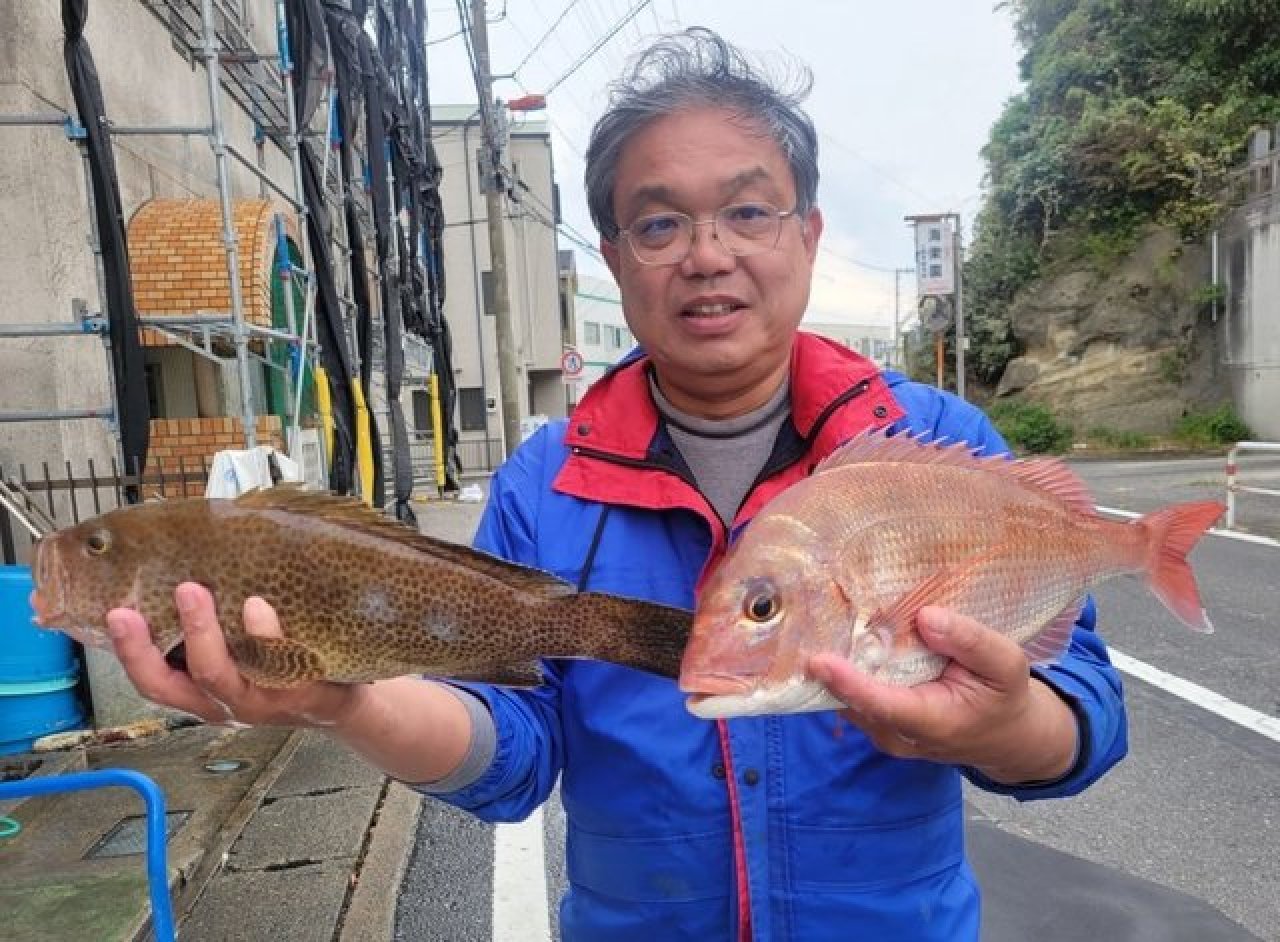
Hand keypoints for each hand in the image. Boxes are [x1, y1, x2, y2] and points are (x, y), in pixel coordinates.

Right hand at [106, 582, 358, 728]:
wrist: (343, 701)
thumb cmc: (280, 668)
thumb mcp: (239, 657)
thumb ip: (211, 629)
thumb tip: (182, 567)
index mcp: (201, 693)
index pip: (152, 681)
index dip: (129, 652)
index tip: (115, 614)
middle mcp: (224, 702)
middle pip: (170, 686)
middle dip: (147, 646)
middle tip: (132, 607)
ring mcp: (260, 700)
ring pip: (219, 675)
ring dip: (202, 633)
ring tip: (193, 591)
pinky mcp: (297, 693)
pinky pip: (275, 663)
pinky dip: (263, 633)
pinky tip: (257, 606)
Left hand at [807, 606, 1078, 783]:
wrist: (1004, 737)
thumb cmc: (1003, 697)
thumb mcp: (1006, 664)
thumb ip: (970, 641)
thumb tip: (925, 618)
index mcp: (932, 723)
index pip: (882, 704)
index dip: (848, 682)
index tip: (820, 660)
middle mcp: (897, 734)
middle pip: (853, 699)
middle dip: (833, 664)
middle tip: (817, 619)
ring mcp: (882, 732)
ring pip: (845, 698)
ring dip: (836, 665)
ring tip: (828, 622)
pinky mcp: (875, 723)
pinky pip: (850, 696)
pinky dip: (845, 670)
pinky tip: (844, 639)